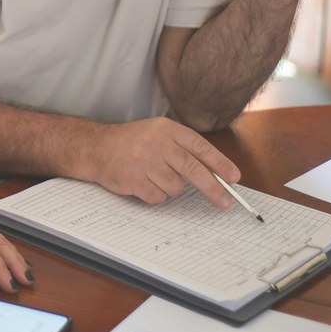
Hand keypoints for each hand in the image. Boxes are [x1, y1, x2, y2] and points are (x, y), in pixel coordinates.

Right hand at [85, 116, 240, 209]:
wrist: (97, 147)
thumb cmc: (133, 142)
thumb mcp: (158, 133)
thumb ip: (183, 148)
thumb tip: (216, 173)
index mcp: (167, 129)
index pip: (200, 147)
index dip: (220, 163)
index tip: (233, 177)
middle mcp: (156, 143)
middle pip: (193, 169)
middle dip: (213, 188)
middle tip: (225, 202)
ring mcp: (144, 162)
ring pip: (175, 187)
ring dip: (170, 187)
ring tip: (154, 175)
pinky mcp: (134, 180)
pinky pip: (158, 197)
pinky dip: (155, 194)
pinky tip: (144, 182)